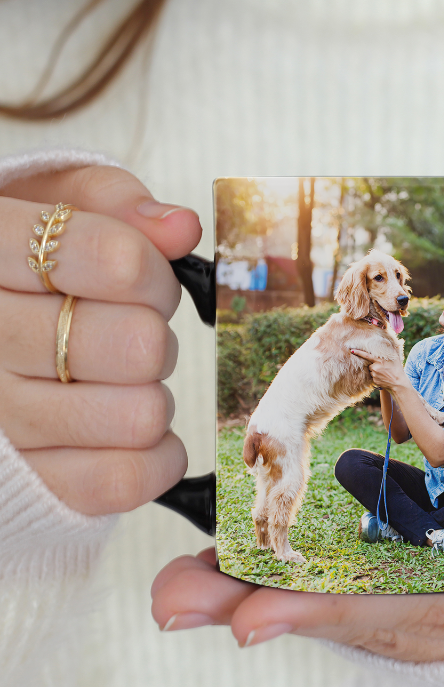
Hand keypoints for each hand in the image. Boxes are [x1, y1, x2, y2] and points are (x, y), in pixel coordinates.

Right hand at [0, 164, 201, 514]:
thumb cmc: (21, 269)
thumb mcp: (47, 206)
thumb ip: (111, 202)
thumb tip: (182, 228)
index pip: (115, 261)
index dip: (152, 271)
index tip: (138, 274)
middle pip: (141, 345)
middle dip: (154, 335)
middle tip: (126, 333)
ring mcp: (0, 420)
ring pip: (142, 415)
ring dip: (149, 396)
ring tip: (113, 382)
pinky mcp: (28, 483)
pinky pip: (128, 479)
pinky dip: (154, 457)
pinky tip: (128, 431)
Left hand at [151, 507, 443, 659]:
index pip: (414, 618)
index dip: (334, 617)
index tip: (253, 619)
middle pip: (358, 616)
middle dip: (268, 609)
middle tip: (179, 599)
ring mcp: (441, 594)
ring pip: (346, 601)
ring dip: (263, 593)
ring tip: (182, 586)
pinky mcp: (426, 569)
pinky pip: (358, 578)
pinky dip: (298, 571)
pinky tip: (237, 564)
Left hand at [350, 348, 406, 390]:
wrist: (399, 383)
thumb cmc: (398, 369)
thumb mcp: (396, 358)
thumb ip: (391, 349)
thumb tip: (387, 340)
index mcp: (380, 360)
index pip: (367, 355)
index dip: (359, 352)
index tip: (351, 350)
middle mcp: (376, 367)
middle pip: (370, 364)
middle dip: (374, 364)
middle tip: (383, 367)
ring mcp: (374, 374)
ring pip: (371, 370)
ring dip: (375, 370)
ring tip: (384, 372)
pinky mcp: (374, 380)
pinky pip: (372, 376)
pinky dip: (376, 376)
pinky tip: (383, 377)